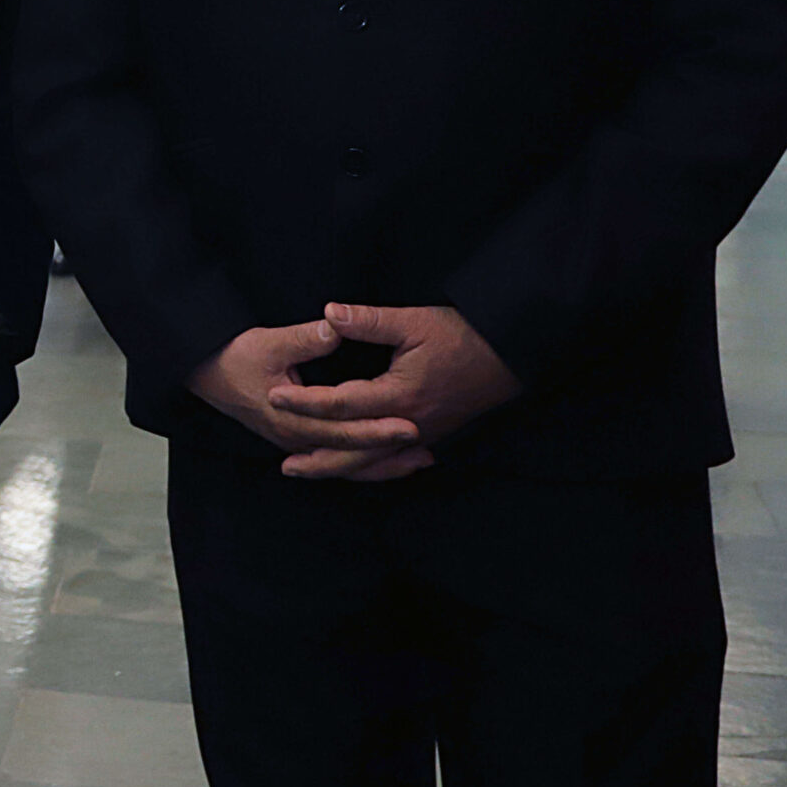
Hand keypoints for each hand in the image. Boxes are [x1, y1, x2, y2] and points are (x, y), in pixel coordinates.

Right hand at [187, 320, 425, 481]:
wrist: (206, 373)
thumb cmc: (235, 357)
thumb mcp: (269, 342)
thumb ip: (307, 337)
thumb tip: (338, 326)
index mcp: (291, 419)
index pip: (343, 430)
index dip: (377, 429)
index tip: (409, 425)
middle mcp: (295, 439)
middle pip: (350, 454)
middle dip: (389, 453)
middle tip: (426, 448)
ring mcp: (295, 444)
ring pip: (345, 464)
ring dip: (382, 465)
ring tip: (418, 461)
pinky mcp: (297, 441)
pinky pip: (336, 460)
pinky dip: (364, 464)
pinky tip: (387, 461)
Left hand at [266, 304, 521, 479]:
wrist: (513, 355)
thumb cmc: (464, 335)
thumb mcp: (415, 321)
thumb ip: (370, 321)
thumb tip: (329, 314)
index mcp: (400, 395)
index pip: (340, 404)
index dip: (304, 401)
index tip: (273, 397)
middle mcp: (410, 423)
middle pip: (356, 451)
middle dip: (319, 459)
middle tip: (285, 466)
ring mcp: (426, 434)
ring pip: (377, 462)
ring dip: (343, 470)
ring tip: (312, 472)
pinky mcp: (436, 435)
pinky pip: (396, 460)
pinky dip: (372, 468)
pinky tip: (357, 469)